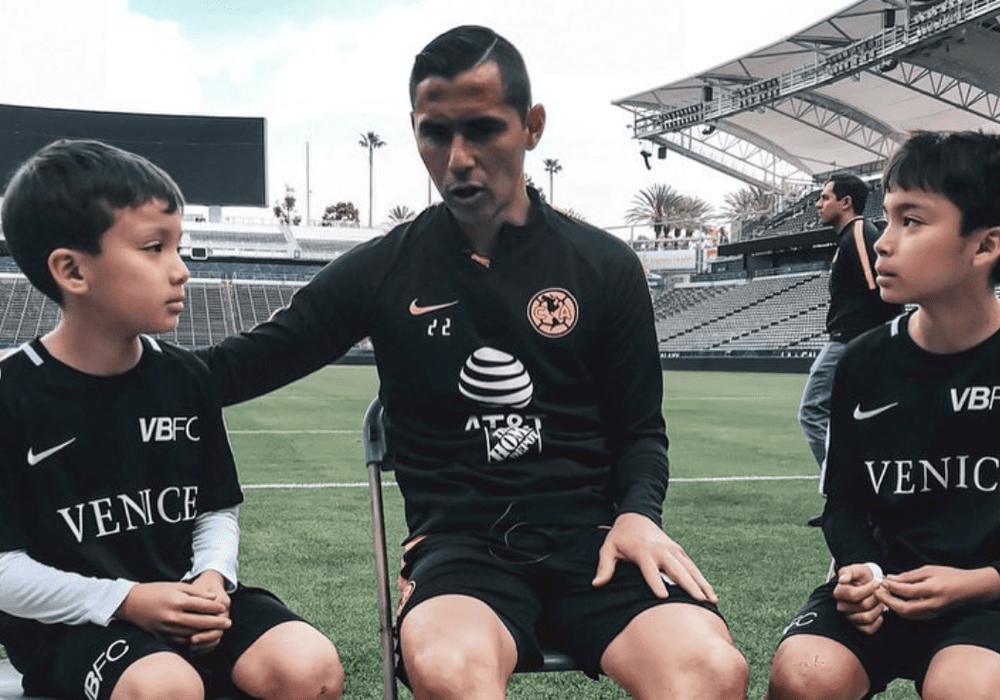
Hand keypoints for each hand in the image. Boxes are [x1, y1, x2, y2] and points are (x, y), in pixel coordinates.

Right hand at [116, 580, 230, 649]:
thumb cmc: (157, 591)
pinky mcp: (161, 636)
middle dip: (216, 623)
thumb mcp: (177, 586)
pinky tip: (201, 636)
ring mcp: (166, 628)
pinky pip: (181, 640)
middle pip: (200, 622)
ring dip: (206, 633)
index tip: (224, 608)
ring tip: (218, 631)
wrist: (131, 603)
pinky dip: (192, 639)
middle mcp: (172, 616)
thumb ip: (196, 592)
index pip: (202, 606)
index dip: (215, 608)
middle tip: (228, 623)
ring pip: (192, 633)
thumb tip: (214, 598)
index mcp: (177, 601)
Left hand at [592, 512, 717, 602]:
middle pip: (676, 569)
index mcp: (642, 550)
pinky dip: (702, 579)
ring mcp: (672, 550)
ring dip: (701, 584)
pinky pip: (692, 567)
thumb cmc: (620, 537)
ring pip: (689, 568)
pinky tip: (711, 594)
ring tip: (712, 601)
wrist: (636, 516)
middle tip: (699, 602)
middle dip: (688, 585)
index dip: (656, 582)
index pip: (650, 569)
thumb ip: (604, 566)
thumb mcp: (608, 548)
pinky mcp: (678, 551)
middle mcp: (661, 550)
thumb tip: (596, 584)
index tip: (663, 597)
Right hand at [833, 564, 883, 634]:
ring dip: (878, 608)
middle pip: (863, 606)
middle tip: (879, 592)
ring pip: (867, 618)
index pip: (854, 595)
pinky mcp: (858, 626)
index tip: (877, 583)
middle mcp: (841, 607)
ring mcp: (849, 617)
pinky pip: (869, 629)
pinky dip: (878, 621)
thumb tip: (842, 580)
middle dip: (876, 598)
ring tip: (879, 601)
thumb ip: (848, 572)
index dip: (869, 589)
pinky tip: (879, 612)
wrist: (870, 584)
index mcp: (838, 593)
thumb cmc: (863, 576)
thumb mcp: (856, 569)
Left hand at [877, 565, 999, 620]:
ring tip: (883, 595)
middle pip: (905, 609)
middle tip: (877, 591)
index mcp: (933, 590)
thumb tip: (890, 578)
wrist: (969, 588)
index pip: (906, 591)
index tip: (881, 581)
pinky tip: (894, 600)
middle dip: (888, 601)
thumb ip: (909, 576)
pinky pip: (912, 616)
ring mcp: (933, 613)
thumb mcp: (929, 570)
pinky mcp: (932, 616)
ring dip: (892, 606)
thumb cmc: (949, 576)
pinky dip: (900, 609)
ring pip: (907, 615)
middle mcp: (933, 605)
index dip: (891, 587)